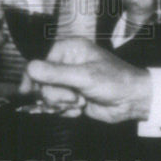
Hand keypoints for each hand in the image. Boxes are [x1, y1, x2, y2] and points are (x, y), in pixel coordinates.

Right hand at [25, 37, 151, 123]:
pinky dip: (67, 111)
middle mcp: (67, 63)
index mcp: (69, 50)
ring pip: (48, 96)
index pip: (39, 62)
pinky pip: (57, 106)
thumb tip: (30, 67)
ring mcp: (69, 81)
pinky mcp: (72, 97)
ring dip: (62, 103)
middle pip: (41, 82)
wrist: (132, 101)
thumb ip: (56, 73)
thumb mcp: (84, 76)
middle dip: (54, 94)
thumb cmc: (114, 81)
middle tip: (72, 97)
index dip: (33, 77)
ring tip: (79, 102)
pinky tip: (80, 109)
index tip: (28, 91)